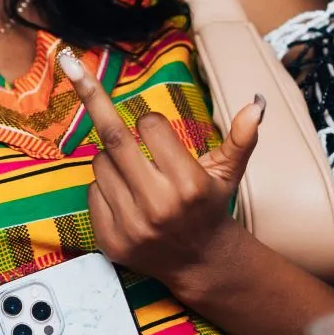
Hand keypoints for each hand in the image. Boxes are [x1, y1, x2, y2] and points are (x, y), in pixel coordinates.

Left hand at [58, 50, 264, 293]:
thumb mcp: (228, 173)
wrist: (199, 263)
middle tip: (77, 71)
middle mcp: (159, 205)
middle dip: (95, 102)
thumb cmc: (209, 208)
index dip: (150, 121)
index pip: (150, 126)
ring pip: (99, 164)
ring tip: (133, 172)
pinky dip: (101, 185)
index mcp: (188, 184)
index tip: (154, 127)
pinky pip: (90, 192)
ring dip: (108, 156)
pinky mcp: (111, 240)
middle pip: (114, 139)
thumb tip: (256, 106)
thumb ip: (241, 139)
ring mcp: (132, 226)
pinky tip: (124, 196)